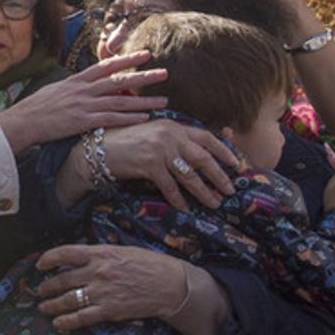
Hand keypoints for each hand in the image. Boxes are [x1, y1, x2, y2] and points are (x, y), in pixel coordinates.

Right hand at [0, 51, 167, 152]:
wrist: (22, 121)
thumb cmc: (36, 108)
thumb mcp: (56, 90)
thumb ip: (75, 87)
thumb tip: (86, 84)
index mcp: (77, 80)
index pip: (107, 66)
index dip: (127, 59)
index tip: (145, 54)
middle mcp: (84, 90)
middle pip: (119, 81)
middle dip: (143, 76)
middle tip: (164, 72)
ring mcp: (84, 105)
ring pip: (121, 101)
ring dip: (144, 101)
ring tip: (163, 101)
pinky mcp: (82, 122)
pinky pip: (111, 119)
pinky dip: (129, 118)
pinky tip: (144, 118)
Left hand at [34, 244, 226, 334]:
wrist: (169, 284)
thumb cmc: (148, 264)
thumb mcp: (121, 250)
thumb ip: (99, 255)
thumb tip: (78, 259)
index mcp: (100, 253)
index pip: (65, 253)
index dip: (48, 259)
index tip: (40, 265)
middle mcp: (97, 271)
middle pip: (63, 279)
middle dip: (48, 287)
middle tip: (41, 291)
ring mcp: (102, 292)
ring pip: (68, 300)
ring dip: (52, 305)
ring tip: (44, 308)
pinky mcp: (109, 310)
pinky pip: (82, 317)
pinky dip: (67, 321)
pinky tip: (59, 323)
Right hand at [101, 118, 237, 210]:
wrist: (98, 149)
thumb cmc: (126, 142)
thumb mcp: (154, 135)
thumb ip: (176, 140)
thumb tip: (200, 151)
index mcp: (173, 126)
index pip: (206, 137)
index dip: (223, 150)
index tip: (236, 163)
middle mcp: (169, 135)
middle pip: (202, 157)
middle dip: (219, 175)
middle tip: (229, 189)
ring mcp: (159, 149)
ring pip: (189, 174)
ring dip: (203, 191)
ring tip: (213, 202)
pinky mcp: (148, 164)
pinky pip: (169, 186)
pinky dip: (178, 198)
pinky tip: (185, 208)